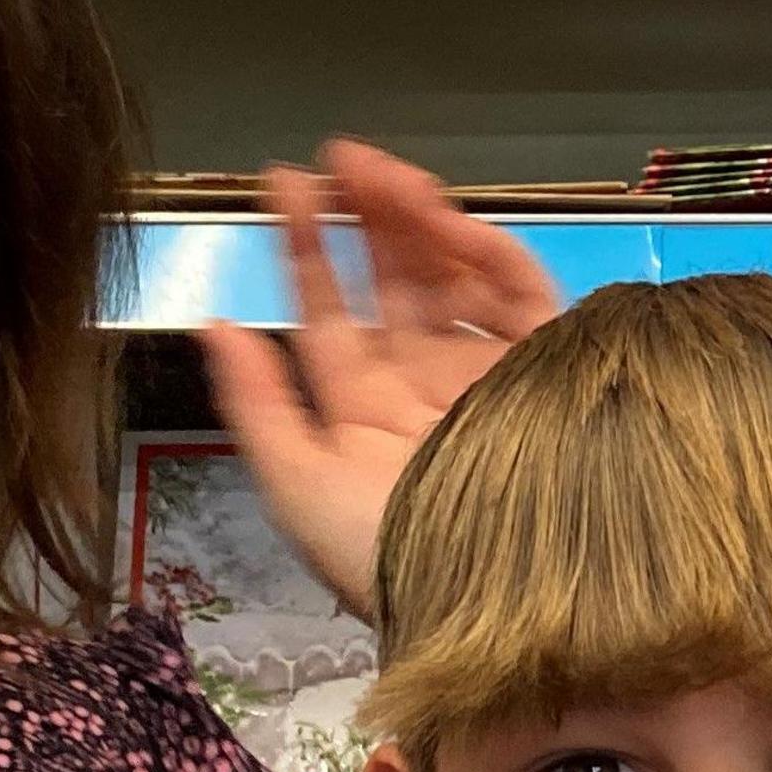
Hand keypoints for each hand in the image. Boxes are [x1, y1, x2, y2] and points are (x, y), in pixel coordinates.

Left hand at [199, 141, 562, 620]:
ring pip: (455, 275)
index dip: (307, 250)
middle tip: (335, 161)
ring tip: (379, 172)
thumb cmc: (398, 562)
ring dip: (416, 218)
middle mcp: (432, 388)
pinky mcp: (557, 369)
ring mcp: (496, 375)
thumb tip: (214, 322)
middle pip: (396, 283)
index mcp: (370, 416)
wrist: (506, 610)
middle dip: (364, 219)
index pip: (332, 318)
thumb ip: (257, 406)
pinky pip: (523, 293)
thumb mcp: (301, 489)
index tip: (282, 185)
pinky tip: (442, 217)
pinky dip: (484, 248)